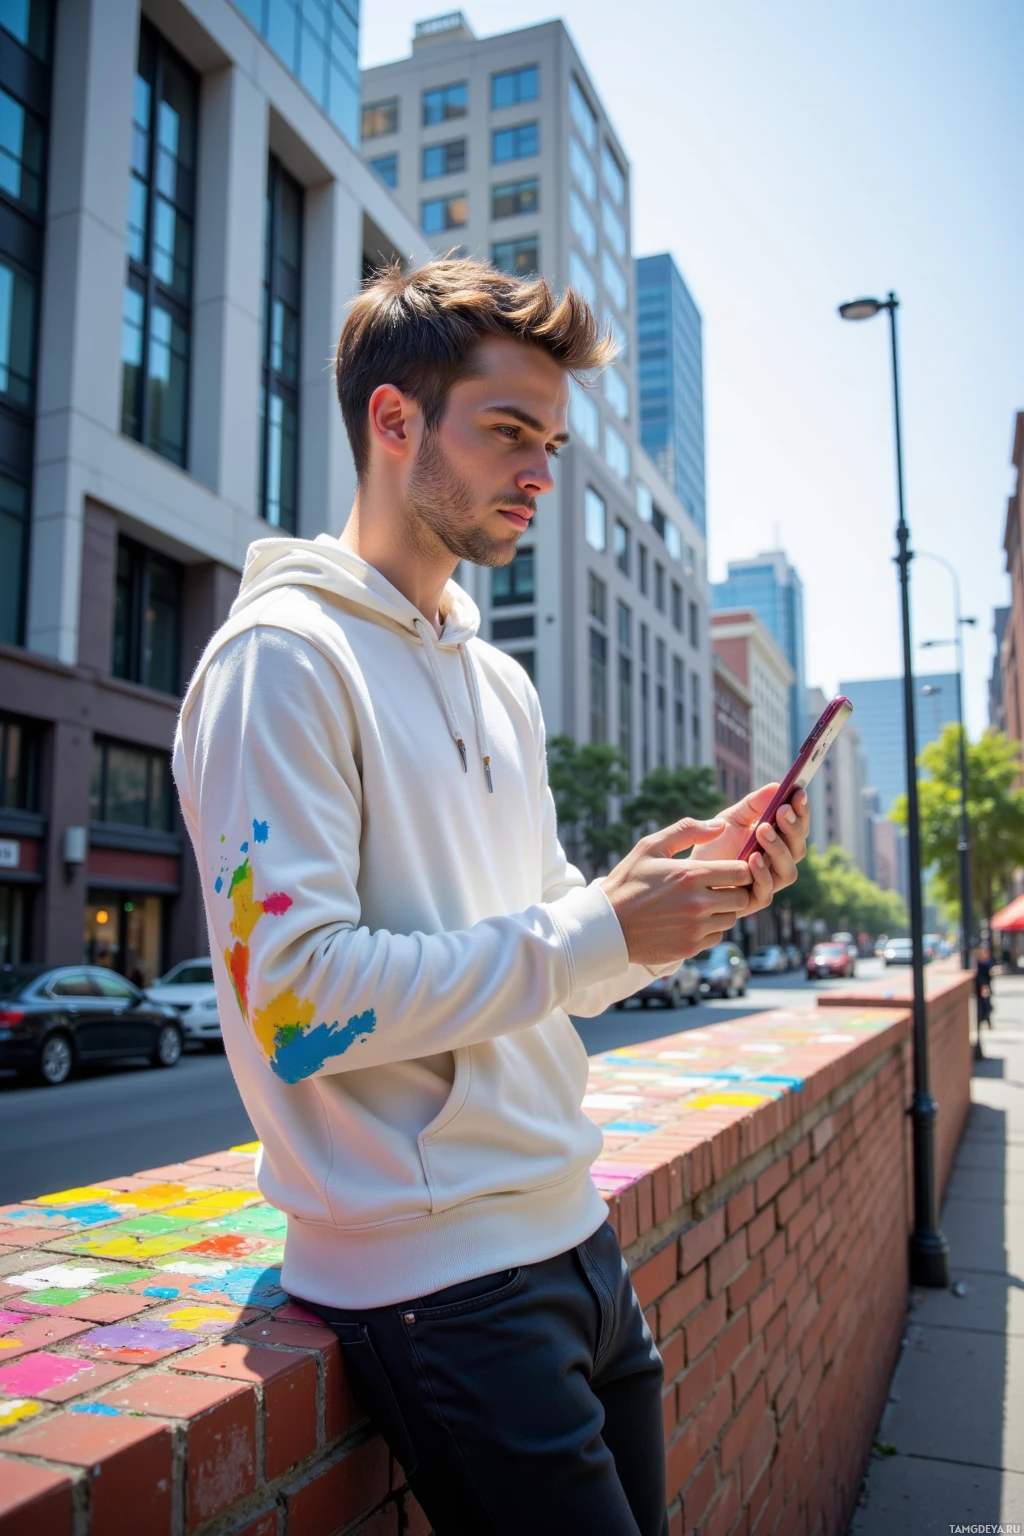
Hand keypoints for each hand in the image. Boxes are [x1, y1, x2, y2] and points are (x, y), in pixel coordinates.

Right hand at [599, 816, 772, 966]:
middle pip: (742, 897)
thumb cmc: (627, 882)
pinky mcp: (691, 948)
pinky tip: (688, 921)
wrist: (606, 925)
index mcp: (691, 875)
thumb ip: (687, 830)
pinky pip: (716, 937)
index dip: (740, 869)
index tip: (729, 869)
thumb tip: (720, 825)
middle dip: (734, 891)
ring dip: (721, 911)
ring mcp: (695, 928)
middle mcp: (698, 903)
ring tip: (699, 904)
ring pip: (731, 918)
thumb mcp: (650, 847)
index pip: (741, 871)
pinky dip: (708, 929)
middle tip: (716, 887)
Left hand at [696, 785, 809, 916]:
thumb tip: (777, 786)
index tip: (799, 791)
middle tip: (782, 810)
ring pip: (788, 872)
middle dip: (793, 829)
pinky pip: (767, 892)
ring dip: (778, 850)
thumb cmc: (713, 845)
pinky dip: (762, 874)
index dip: (802, 811)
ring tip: (762, 830)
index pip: (798, 828)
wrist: (688, 873)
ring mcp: (767, 884)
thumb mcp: (731, 819)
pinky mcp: (752, 902)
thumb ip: (754, 805)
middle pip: (798, 849)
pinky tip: (752, 858)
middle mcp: (777, 865)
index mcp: (777, 843)